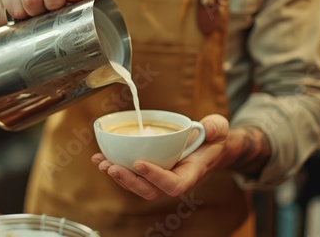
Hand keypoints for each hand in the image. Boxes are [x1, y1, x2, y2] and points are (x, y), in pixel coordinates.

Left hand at [91, 114, 270, 199]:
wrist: (207, 146)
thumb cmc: (213, 139)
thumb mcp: (219, 129)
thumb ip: (216, 128)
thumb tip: (208, 129)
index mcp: (191, 172)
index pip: (174, 184)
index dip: (156, 178)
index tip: (140, 163)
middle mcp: (174, 179)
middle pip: (150, 191)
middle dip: (129, 181)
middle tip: (113, 167)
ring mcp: (161, 177)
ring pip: (137, 185)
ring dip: (118, 176)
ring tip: (102, 163)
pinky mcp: (150, 171)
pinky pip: (131, 174)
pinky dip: (114, 167)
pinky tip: (100, 158)